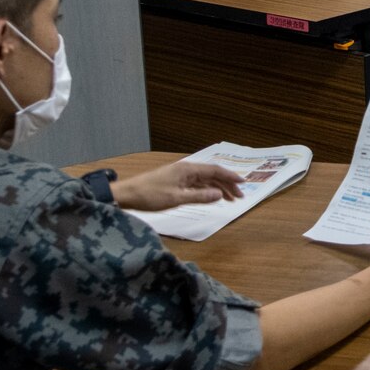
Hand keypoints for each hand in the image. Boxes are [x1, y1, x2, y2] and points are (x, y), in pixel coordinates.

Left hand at [114, 161, 244, 211]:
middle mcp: (186, 169)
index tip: (243, 184)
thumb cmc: (149, 195)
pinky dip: (207, 191)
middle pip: (212, 175)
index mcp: (188, 169)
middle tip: (239, 197)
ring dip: (218, 188)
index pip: (215, 170)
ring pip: (205, 180)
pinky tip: (212, 197)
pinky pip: (196, 185)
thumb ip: (199, 196)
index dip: (230, 177)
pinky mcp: (175, 182)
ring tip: (229, 199)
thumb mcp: (176, 198)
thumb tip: (219, 194)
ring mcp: (180, 176)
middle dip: (227, 185)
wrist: (126, 195)